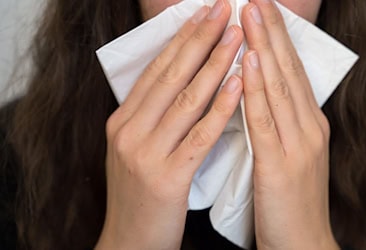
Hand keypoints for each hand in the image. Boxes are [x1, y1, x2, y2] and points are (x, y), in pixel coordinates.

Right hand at [96, 1, 243, 248]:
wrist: (130, 241)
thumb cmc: (142, 195)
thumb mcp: (136, 149)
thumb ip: (152, 117)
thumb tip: (178, 82)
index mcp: (123, 120)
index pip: (157, 69)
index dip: (182, 38)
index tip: (205, 13)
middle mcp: (128, 130)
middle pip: (171, 75)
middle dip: (201, 38)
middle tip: (225, 9)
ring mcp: (144, 152)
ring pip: (186, 99)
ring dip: (215, 64)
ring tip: (238, 36)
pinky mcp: (165, 176)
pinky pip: (199, 135)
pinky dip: (220, 107)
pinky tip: (239, 85)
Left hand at [240, 1, 338, 248]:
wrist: (304, 243)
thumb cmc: (290, 201)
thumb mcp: (290, 155)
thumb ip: (279, 125)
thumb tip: (258, 94)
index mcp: (309, 125)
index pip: (292, 73)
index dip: (278, 40)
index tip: (263, 12)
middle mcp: (309, 128)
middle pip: (288, 71)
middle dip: (272, 32)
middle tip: (257, 0)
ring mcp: (299, 145)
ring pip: (279, 88)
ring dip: (264, 49)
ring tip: (251, 16)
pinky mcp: (281, 165)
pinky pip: (265, 121)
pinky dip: (257, 90)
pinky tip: (249, 64)